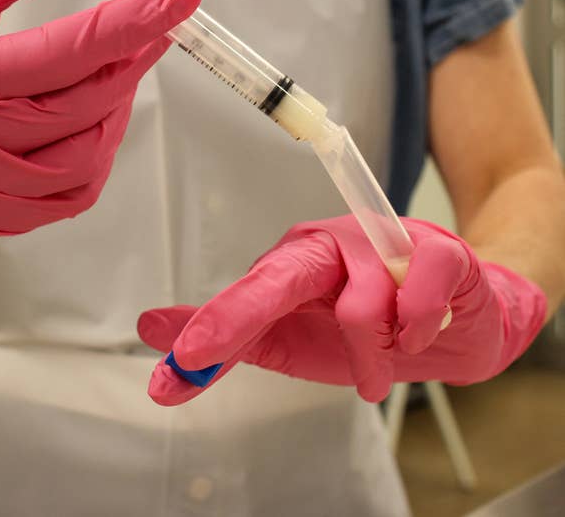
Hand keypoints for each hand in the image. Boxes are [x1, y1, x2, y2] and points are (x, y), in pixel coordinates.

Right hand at [0, 0, 200, 233]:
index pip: (65, 50)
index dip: (131, 22)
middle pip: (82, 107)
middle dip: (130, 66)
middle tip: (151, 35)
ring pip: (84, 159)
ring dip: (117, 116)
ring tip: (116, 82)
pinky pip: (71, 198)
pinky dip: (96, 162)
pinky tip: (93, 130)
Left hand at [138, 216, 545, 404]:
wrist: (459, 320)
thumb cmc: (371, 328)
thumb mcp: (295, 340)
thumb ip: (232, 338)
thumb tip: (148, 327)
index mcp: (294, 263)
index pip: (248, 292)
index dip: (213, 326)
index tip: (178, 363)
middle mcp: (331, 245)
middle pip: (283, 274)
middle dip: (240, 316)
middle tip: (199, 355)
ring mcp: (384, 243)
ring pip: (363, 311)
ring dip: (374, 359)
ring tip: (382, 365)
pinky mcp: (437, 252)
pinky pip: (419, 303)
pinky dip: (419, 335)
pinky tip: (421, 334)